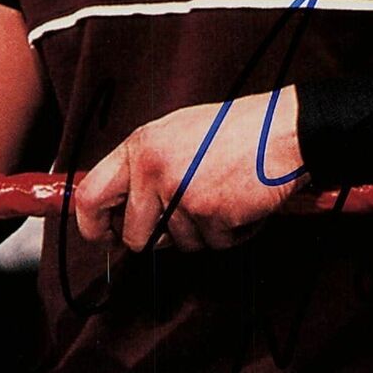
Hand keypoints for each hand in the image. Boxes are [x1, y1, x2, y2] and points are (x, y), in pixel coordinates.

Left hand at [75, 89, 304, 252]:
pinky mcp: (209, 213)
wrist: (282, 129)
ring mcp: (180, 193)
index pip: (90, 197)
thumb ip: (144, 167)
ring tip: (223, 194)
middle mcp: (153, 170)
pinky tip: (241, 202)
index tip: (105, 236)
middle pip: (133, 235)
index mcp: (140, 146)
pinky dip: (230, 232)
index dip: (93, 226)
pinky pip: (213, 243)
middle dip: (157, 237)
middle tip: (185, 218)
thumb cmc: (234, 131)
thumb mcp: (175, 134)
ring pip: (178, 243)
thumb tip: (122, 206)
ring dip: (203, 230)